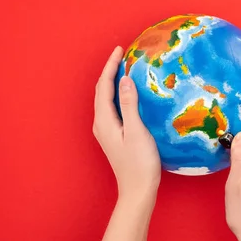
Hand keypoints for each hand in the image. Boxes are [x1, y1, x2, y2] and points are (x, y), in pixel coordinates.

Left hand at [93, 46, 160, 205]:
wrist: (137, 190)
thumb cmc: (140, 163)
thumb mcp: (137, 131)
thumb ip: (130, 105)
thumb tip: (125, 80)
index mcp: (104, 121)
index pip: (104, 87)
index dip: (110, 66)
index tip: (119, 50)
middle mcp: (101, 124)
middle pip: (102, 91)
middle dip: (110, 71)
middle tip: (122, 55)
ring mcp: (106, 131)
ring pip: (106, 99)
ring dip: (113, 82)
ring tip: (125, 68)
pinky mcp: (114, 136)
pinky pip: (112, 108)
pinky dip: (118, 95)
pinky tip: (129, 94)